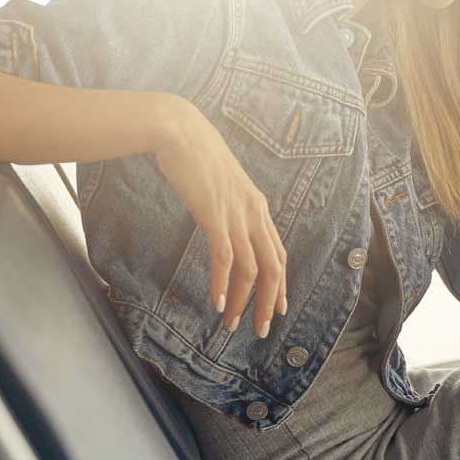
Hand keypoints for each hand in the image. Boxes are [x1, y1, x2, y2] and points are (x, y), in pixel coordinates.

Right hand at [152, 100, 286, 338]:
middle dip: (268, 303)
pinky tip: (218, 302)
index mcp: (257, 206)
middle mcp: (253, 212)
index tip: (278, 309)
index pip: (278, 253)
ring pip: (251, 268)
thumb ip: (229, 206)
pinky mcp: (215, 214)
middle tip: (261, 330)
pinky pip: (224, 257)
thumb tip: (224, 224)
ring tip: (233, 323)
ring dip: (243, 300)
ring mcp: (236, 213)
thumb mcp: (221, 184)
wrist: (178, 129)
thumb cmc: (195, 155)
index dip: (280, 284)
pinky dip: (223, 283)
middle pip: (272, 268)